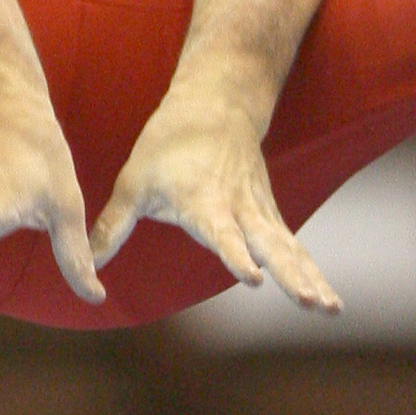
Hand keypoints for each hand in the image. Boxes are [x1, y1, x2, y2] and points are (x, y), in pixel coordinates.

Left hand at [91, 89, 339, 312]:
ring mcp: (260, 211)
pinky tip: (328, 302)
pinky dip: (312, 272)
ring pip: (289, 249)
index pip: (223, 233)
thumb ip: (112, 229)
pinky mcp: (270, 215)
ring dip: (310, 278)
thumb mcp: (132, 183)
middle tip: (310, 302)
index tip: (252, 278)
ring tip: (330, 309)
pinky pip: (294, 247)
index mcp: (203, 202)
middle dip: (290, 276)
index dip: (236, 255)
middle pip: (269, 246)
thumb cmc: (167, 145)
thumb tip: (85, 267)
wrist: (216, 105)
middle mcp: (239, 208)